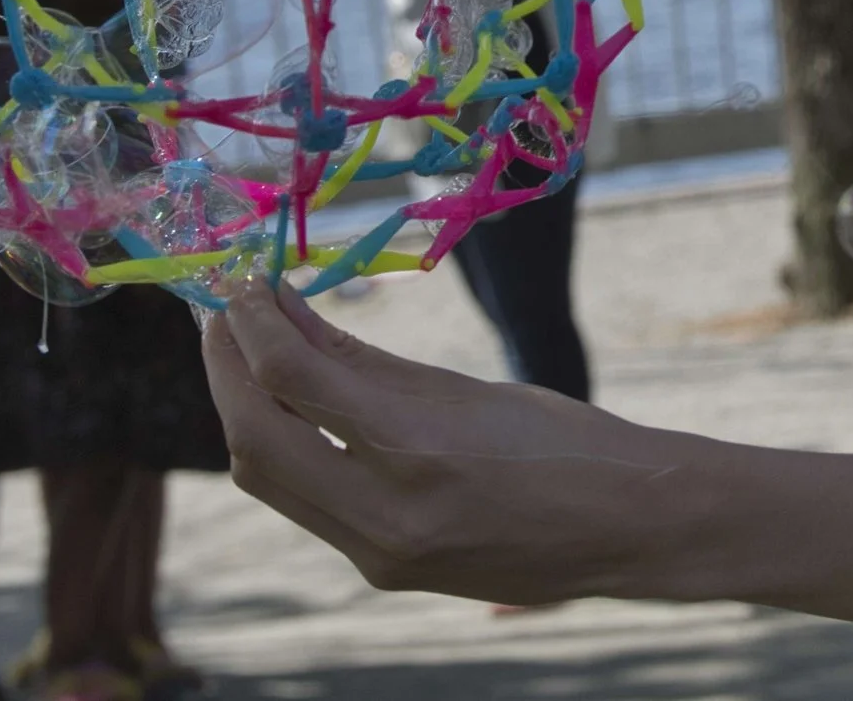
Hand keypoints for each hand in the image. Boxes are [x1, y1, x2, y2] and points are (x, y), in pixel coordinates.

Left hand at [205, 280, 699, 603]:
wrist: (629, 531)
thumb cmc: (568, 441)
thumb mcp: (469, 388)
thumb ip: (368, 360)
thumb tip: (287, 312)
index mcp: (419, 448)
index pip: (292, 377)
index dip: (252, 323)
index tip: (243, 282)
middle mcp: (385, 512)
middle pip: (254, 440)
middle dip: (226, 371)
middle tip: (224, 313)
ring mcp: (377, 554)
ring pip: (268, 478)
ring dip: (245, 411)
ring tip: (248, 353)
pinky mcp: (380, 570)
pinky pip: (307, 502)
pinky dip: (288, 447)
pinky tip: (296, 408)